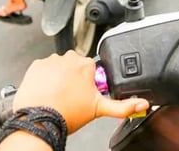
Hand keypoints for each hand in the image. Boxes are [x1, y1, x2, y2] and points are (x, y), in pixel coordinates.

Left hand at [12, 52, 149, 133]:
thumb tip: (142, 104)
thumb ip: (123, 106)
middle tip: (71, 96)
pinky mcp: (36, 65)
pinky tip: (46, 91)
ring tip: (58, 95)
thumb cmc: (67, 114)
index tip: (84, 93)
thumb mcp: (99, 109)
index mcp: (86, 65)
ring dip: (59, 77)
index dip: (88, 82)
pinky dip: (44, 78)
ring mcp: (51, 60)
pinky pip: (43, 69)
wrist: (39, 120)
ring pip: (59, 67)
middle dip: (74, 78)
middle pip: (75, 66)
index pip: (91, 68)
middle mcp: (69, 58)